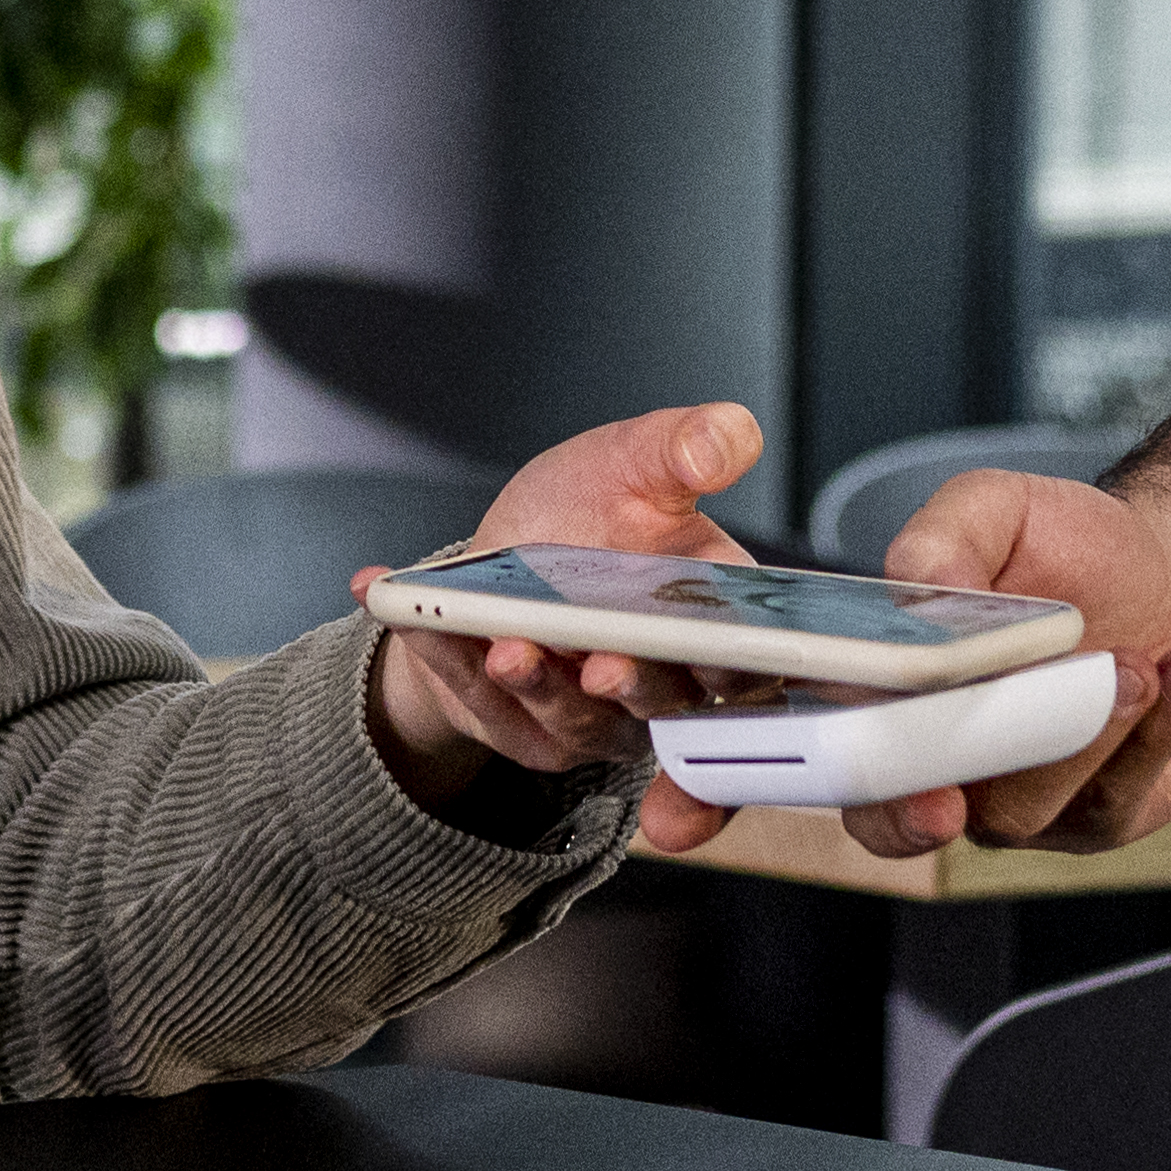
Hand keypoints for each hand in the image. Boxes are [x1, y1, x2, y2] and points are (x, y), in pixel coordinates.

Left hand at [359, 399, 761, 831]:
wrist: (504, 556)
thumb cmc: (586, 513)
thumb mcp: (633, 461)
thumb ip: (685, 447)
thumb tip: (727, 438)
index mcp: (712, 621)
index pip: (752, 666)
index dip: (746, 678)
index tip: (721, 665)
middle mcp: (666, 681)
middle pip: (666, 702)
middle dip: (634, 686)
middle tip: (605, 667)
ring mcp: (598, 717)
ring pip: (578, 718)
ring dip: (540, 685)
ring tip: (507, 646)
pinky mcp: (530, 732)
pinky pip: (492, 707)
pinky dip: (452, 662)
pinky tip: (418, 619)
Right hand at [806, 463, 1170, 864]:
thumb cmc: (1072, 552)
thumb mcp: (1001, 509)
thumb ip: (942, 535)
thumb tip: (916, 586)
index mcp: (883, 693)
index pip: (828, 753)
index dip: (841, 772)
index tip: (887, 759)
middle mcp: (934, 762)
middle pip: (910, 814)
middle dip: (959, 777)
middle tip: (1017, 716)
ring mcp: (1013, 802)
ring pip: (1021, 806)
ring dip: (1079, 731)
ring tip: (1134, 662)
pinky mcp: (1095, 817)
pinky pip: (1109, 800)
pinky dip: (1150, 735)